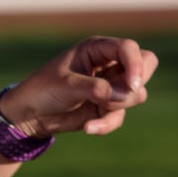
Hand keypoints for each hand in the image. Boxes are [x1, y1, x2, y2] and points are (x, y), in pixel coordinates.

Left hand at [0, 36, 157, 137]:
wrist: (32, 113)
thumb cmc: (44, 88)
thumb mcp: (67, 85)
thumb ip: (97, 88)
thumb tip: (125, 94)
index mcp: (97, 48)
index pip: (129, 48)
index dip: (135, 64)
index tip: (132, 85)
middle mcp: (108, 63)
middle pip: (146, 63)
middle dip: (136, 81)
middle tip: (122, 93)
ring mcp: (111, 85)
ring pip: (137, 93)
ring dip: (118, 104)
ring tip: (95, 107)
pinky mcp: (108, 106)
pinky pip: (120, 115)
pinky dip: (107, 124)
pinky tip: (88, 128)